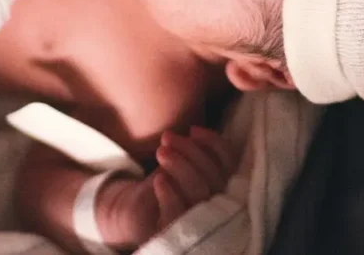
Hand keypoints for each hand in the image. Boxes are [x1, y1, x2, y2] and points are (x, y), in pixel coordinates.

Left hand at [95, 127, 235, 248]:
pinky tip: (159, 180)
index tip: (193, 130)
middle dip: (191, 151)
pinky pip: (178, 214)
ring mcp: (199, 224)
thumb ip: (192, 154)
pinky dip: (170, 194)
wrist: (135, 215)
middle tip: (167, 137)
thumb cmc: (163, 187)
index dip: (215, 145)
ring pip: (200, 193)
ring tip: (161, 152)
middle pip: (214, 178)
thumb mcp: (179, 165)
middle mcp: (218, 210)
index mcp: (222, 190)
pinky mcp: (175, 234)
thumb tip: (194, 133)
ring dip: (181, 167)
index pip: (229, 165)